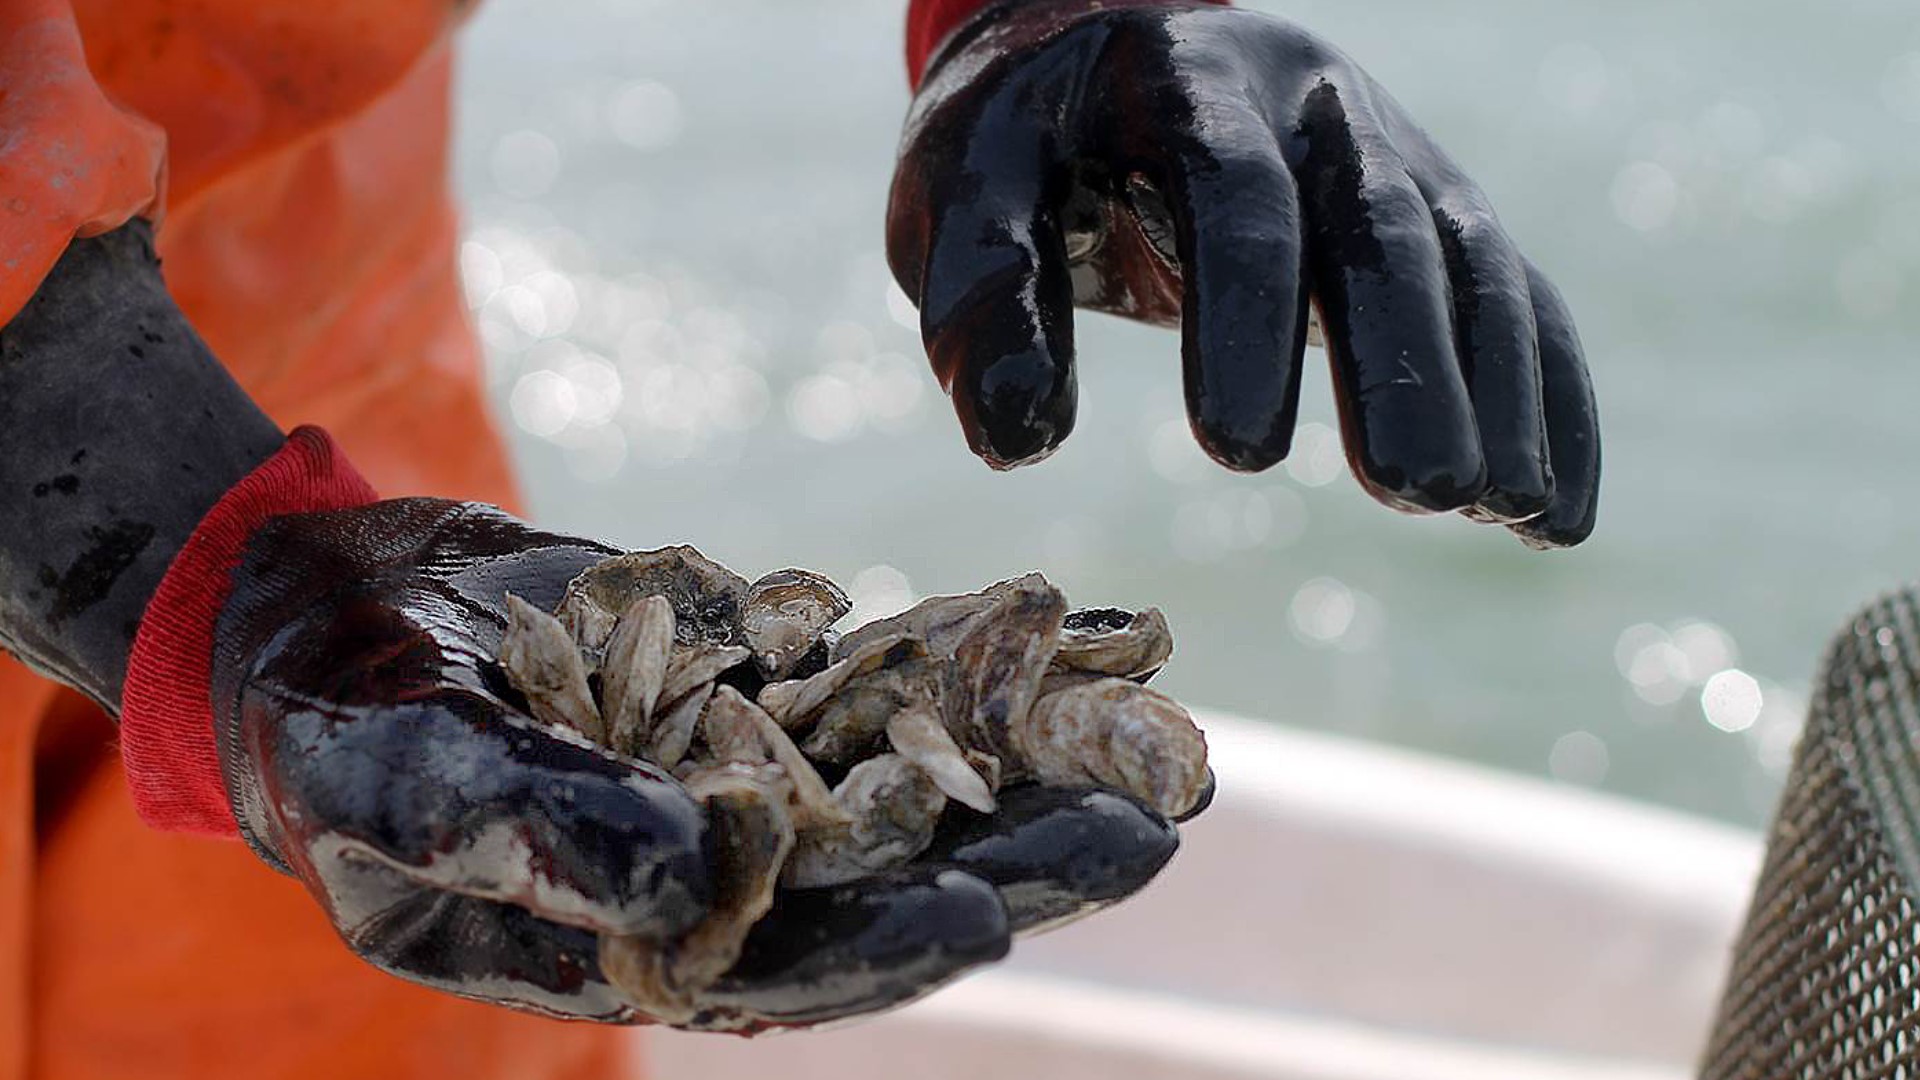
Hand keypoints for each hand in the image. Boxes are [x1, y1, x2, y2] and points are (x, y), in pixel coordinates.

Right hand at [209, 498, 1180, 1025]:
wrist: (318, 602)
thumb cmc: (325, 715)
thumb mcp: (400, 773)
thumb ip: (540, 831)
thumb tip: (699, 878)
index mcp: (626, 943)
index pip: (777, 969)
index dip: (880, 949)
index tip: (987, 916)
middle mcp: (705, 874)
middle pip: (883, 879)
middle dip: (1012, 857)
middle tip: (1147, 829)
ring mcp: (738, 773)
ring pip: (904, 775)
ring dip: (1024, 757)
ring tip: (1152, 733)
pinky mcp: (752, 687)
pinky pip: (871, 675)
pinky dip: (960, 652)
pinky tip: (1063, 627)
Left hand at [888, 0, 1597, 546]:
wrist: (1101, 53)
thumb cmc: (1021, 147)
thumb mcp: (959, 192)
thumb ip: (980, 295)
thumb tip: (1016, 442)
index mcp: (1191, 79)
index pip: (1239, 194)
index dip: (1247, 319)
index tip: (1236, 455)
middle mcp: (1315, 103)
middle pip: (1384, 227)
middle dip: (1404, 363)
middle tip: (1413, 494)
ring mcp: (1395, 150)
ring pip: (1470, 263)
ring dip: (1495, 391)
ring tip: (1498, 512)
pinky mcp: (1437, 211)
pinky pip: (1514, 298)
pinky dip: (1546, 402)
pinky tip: (1554, 516)